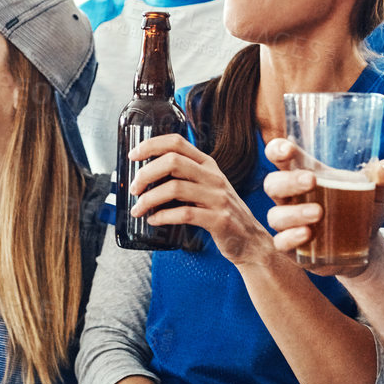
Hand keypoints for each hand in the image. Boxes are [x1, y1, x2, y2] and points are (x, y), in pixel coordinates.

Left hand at [127, 133, 269, 265]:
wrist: (251, 241)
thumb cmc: (221, 214)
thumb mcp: (207, 188)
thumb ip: (185, 178)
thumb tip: (146, 176)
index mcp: (208, 165)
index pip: (177, 142)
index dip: (151, 145)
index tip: (133, 155)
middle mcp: (213, 177)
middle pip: (172, 162)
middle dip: (146, 173)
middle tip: (133, 188)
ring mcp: (218, 198)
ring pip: (175, 188)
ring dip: (149, 199)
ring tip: (138, 209)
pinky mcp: (219, 220)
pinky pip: (184, 214)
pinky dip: (163, 217)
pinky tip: (154, 220)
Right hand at [263, 138, 383, 277]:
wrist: (365, 246)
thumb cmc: (363, 209)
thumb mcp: (377, 192)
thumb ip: (383, 177)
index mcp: (304, 175)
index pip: (279, 157)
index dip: (277, 150)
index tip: (288, 149)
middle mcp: (290, 198)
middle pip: (272, 184)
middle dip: (287, 181)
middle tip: (311, 180)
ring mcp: (289, 224)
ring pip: (275, 215)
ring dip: (293, 213)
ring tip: (318, 213)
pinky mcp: (293, 248)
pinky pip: (280, 243)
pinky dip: (291, 238)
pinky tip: (308, 234)